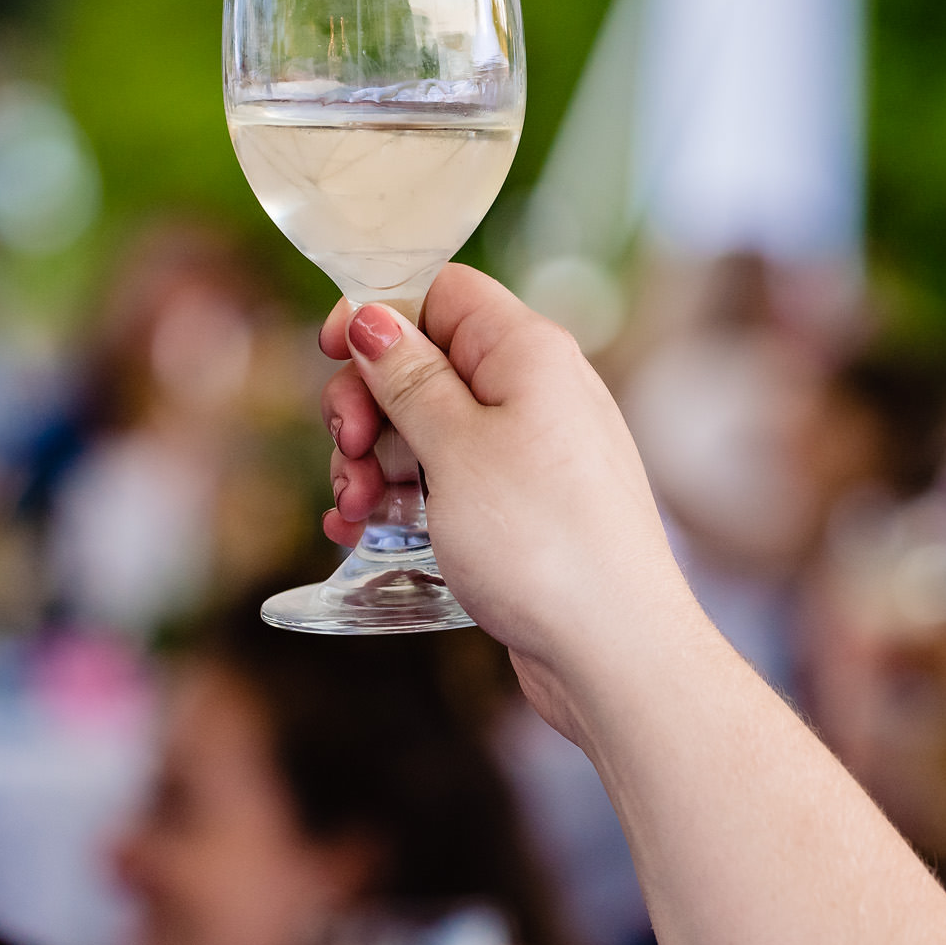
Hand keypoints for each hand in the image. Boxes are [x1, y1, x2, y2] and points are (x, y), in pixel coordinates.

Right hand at [317, 267, 702, 733]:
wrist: (614, 651)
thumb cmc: (543, 542)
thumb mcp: (456, 448)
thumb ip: (407, 377)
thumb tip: (371, 315)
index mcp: (528, 352)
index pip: (441, 292)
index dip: (378, 315)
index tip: (331, 355)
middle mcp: (536, 392)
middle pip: (424, 363)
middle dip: (368, 405)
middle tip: (348, 451)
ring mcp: (530, 453)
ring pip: (427, 430)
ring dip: (375, 461)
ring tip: (355, 509)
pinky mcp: (523, 508)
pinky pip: (448, 482)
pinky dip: (402, 498)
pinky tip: (361, 529)